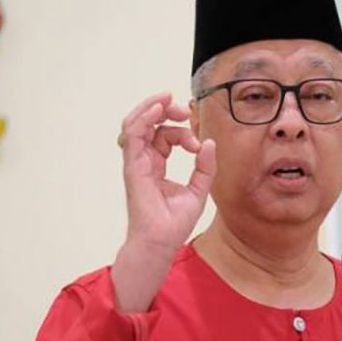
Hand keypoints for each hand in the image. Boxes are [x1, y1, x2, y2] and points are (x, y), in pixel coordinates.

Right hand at [112, 93, 215, 311]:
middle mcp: (144, 161)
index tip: (197, 145)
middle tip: (183, 108)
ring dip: (151, 107)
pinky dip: (143, 118)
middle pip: (148, 124)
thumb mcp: (198, 190)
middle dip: (164, 110)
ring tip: (168, 99)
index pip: (164, 136)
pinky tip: (158, 108)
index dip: (183, 133)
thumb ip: (204, 167)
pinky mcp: (133, 166)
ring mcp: (136, 163)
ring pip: (136, 124)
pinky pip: (132, 135)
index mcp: (156, 165)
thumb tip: (209, 142)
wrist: (162, 241)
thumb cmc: (174, 223)